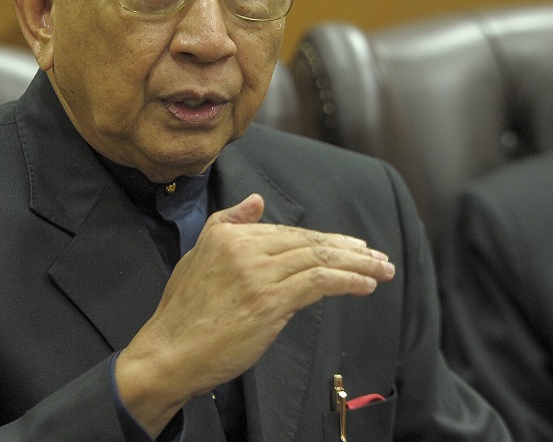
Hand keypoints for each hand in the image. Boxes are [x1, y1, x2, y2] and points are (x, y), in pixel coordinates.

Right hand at [114, 193, 394, 434]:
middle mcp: (244, 247)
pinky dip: (348, 280)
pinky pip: (319, 282)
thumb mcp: (198, 255)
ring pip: (319, 259)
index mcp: (228, 235)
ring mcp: (257, 274)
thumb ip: (228, 224)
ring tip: (382, 270)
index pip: (288, 232)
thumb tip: (256, 200)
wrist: (170, 352)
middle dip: (349, 248)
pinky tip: (365, 284)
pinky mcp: (269, 301)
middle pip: (309, 241)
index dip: (324, 238)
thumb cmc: (183, 313)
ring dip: (357, 263)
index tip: (351, 246)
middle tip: (377, 256)